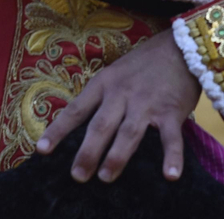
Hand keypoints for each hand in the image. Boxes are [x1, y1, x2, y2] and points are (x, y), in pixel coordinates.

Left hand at [35, 29, 200, 183]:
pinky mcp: (172, 112)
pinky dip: (172, 158)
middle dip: (87, 152)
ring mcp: (147, 103)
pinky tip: (170, 176)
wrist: (180, 46)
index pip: (76, 110)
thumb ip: (102, 97)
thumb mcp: (115, 73)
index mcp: (104, 83)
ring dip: (116, 157)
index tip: (42, 150)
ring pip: (128, 133)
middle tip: (77, 176)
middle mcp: (122, 94)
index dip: (59, 130)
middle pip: (100, 125)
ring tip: (105, 177)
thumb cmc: (144, 63)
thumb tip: (83, 128)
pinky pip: (171, 139)